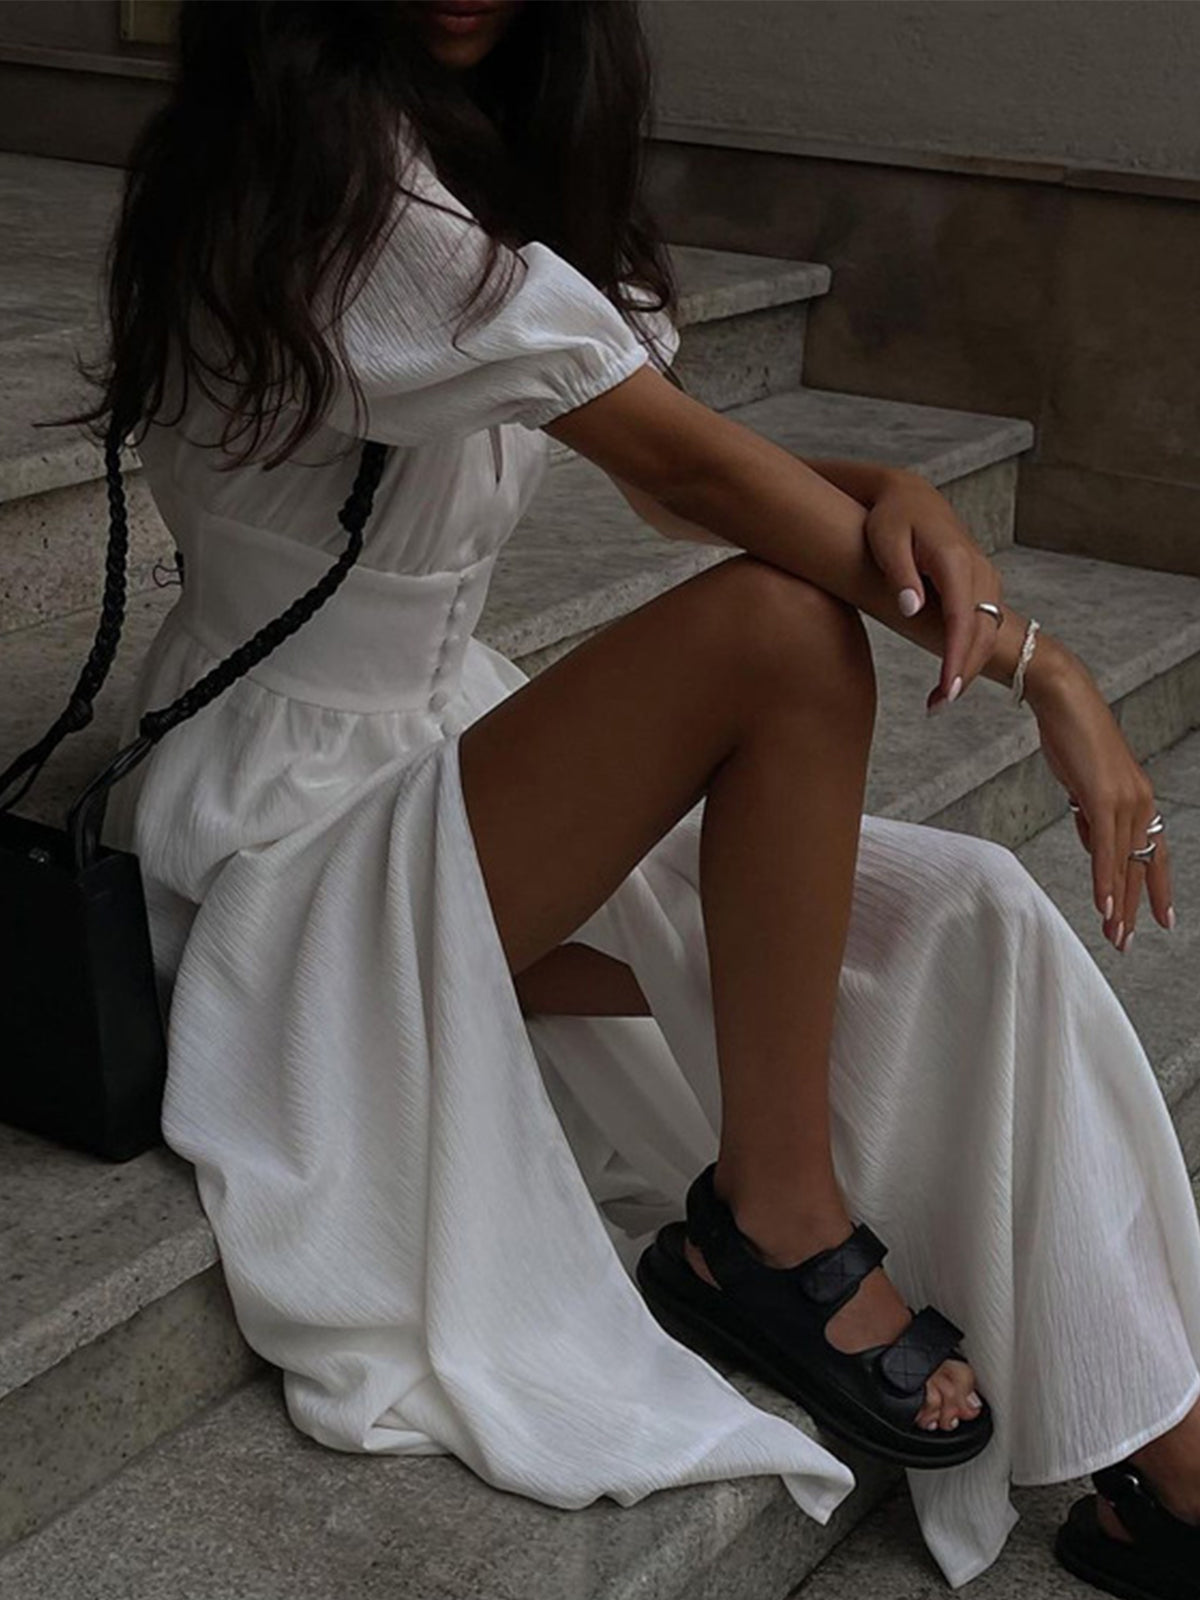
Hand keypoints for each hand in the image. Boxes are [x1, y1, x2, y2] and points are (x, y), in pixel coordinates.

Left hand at [863, 470, 1004, 709]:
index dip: (956, 658)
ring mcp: (986, 580)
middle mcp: (980, 572)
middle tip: (938, 707)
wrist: (910, 494)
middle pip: (981, 634)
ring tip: (938, 702)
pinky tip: (948, 678)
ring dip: (967, 669)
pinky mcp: (982, 588)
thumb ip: (899, 574)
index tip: (947, 689)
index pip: (962, 620)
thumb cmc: (890, 517)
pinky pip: (981, 627)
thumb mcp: (885, 540)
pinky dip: (968, 654)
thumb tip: (911, 609)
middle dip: (963, 672)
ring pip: (987, 634)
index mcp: (956, 561)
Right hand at [1026, 643, 1175, 948]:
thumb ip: (1089, 814)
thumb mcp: (1081, 783)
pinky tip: (1104, 905)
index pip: (1151, 852)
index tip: (1159, 918)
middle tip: (1126, 941)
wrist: (1064, 698)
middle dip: (1134, 907)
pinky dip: (1105, 879)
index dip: (1155, 887)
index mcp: (1136, 798)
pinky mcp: (1104, 797)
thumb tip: (1092, 844)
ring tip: (1114, 935)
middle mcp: (1140, 801)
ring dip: (1118, 904)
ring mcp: (1125, 800)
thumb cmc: (1070, 735)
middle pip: (1139, 865)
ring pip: (1125, 864)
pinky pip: (1106, 849)